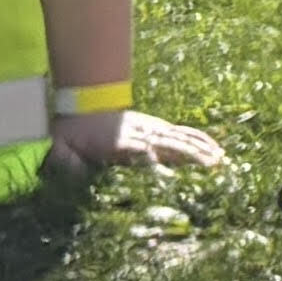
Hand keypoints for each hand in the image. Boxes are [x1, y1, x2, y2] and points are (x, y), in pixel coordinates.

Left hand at [54, 106, 232, 175]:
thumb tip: (76, 171)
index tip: (170, 175)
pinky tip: (215, 149)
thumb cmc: (70, 135)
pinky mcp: (158, 128)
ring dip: (201, 148)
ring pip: (179, 138)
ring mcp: (151, 128)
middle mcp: (139, 133)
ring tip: (220, 160)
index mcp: (116, 141)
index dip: (154, 160)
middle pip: (168, 143)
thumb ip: (67, 162)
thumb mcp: (61, 148)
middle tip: (212, 168)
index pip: (139, 151)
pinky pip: (183, 133)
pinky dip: (201, 140)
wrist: (80, 105)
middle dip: (190, 155)